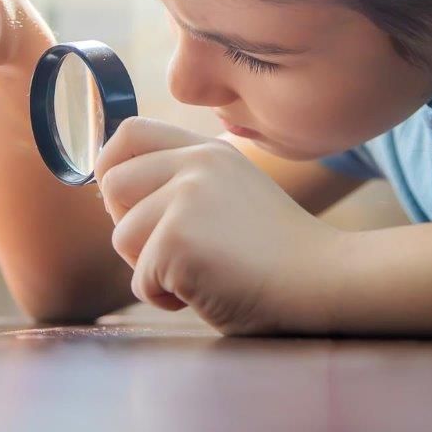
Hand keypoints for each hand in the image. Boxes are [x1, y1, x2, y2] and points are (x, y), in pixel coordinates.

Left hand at [94, 117, 344, 334]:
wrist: (322, 281)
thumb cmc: (278, 253)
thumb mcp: (233, 193)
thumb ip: (186, 182)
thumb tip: (115, 189)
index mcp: (208, 150)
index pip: (130, 132)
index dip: (110, 164)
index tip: (120, 200)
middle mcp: (194, 165)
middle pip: (112, 184)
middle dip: (130, 227)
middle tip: (173, 251)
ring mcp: (184, 200)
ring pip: (122, 237)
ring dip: (151, 269)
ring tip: (201, 272)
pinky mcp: (176, 241)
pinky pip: (140, 281)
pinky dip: (167, 298)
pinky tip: (208, 291)